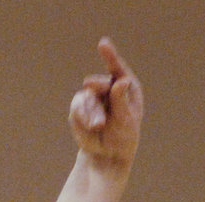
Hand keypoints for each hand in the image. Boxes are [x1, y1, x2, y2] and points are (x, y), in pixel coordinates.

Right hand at [68, 37, 143, 164]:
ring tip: (98, 126)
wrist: (106, 155)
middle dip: (97, 88)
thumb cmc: (123, 138)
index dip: (110, 56)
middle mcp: (110, 89)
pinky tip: (91, 127)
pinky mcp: (80, 107)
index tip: (103, 44)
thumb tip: (121, 80)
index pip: (118, 70)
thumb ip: (121, 100)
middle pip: (99, 82)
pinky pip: (77, 106)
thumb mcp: (125, 121)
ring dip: (91, 112)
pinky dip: (82, 117)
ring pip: (86, 97)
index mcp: (127, 89)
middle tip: (91, 88)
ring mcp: (94, 96)